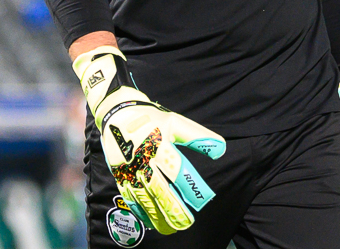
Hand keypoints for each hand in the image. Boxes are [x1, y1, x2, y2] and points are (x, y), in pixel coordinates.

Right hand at [74, 47, 225, 233]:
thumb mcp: (176, 122)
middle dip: (173, 208)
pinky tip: (150, 221)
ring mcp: (129, 168)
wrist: (117, 111)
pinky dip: (139, 210)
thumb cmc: (152, 118)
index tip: (203, 200)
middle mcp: (143, 158)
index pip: (178, 170)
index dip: (190, 186)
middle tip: (187, 223)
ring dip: (157, 214)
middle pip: (159, 188)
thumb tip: (222, 149)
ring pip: (143, 196)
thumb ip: (199, 137)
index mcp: (159, 144)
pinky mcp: (119, 174)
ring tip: (171, 229)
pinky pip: (129, 196)